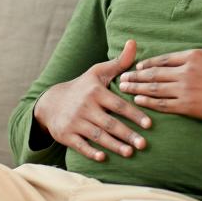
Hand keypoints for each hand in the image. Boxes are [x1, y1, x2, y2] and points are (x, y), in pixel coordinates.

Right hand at [33, 40, 152, 161]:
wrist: (51, 102)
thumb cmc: (83, 87)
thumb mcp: (98, 72)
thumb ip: (119, 62)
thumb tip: (134, 42)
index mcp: (95, 92)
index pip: (118, 105)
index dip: (134, 115)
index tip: (149, 124)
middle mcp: (85, 107)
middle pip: (109, 123)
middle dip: (127, 135)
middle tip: (144, 145)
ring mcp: (75, 121)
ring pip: (97, 136)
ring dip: (114, 146)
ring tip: (130, 153)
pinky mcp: (66, 134)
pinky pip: (80, 145)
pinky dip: (90, 151)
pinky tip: (102, 158)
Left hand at [117, 6, 201, 121]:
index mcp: (195, 55)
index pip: (165, 59)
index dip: (149, 63)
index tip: (137, 66)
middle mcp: (187, 71)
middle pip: (154, 73)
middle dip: (136, 76)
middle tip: (121, 78)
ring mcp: (187, 90)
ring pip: (155, 88)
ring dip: (137, 88)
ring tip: (123, 88)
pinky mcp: (191, 107)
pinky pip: (165, 105)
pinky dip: (150, 103)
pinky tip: (139, 102)